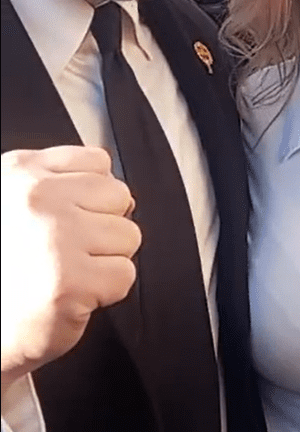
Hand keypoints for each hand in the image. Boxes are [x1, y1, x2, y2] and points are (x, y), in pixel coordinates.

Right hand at [1, 146, 140, 391]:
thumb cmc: (4, 271)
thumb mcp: (16, 203)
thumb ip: (61, 184)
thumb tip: (124, 197)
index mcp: (22, 171)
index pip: (98, 162)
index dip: (94, 196)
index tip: (73, 218)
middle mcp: (38, 198)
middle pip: (119, 197)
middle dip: (104, 228)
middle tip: (68, 252)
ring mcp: (55, 237)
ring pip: (128, 235)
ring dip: (106, 261)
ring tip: (68, 273)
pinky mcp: (70, 282)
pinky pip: (124, 275)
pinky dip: (105, 292)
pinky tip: (72, 296)